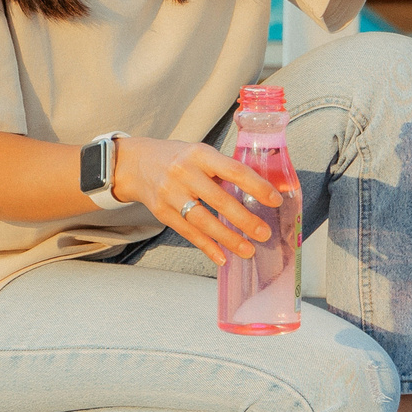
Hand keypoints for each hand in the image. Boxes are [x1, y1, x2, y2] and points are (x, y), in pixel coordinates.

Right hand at [112, 136, 282, 268]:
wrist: (136, 164)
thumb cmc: (179, 159)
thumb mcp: (201, 154)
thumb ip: (225, 170)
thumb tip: (263, 190)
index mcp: (200, 154)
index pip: (233, 170)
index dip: (256, 186)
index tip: (275, 200)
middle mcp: (184, 173)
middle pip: (219, 200)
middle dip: (244, 219)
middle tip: (264, 233)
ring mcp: (170, 193)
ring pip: (203, 221)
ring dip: (228, 238)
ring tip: (248, 250)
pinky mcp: (162, 212)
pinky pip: (188, 232)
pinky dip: (207, 246)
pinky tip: (222, 257)